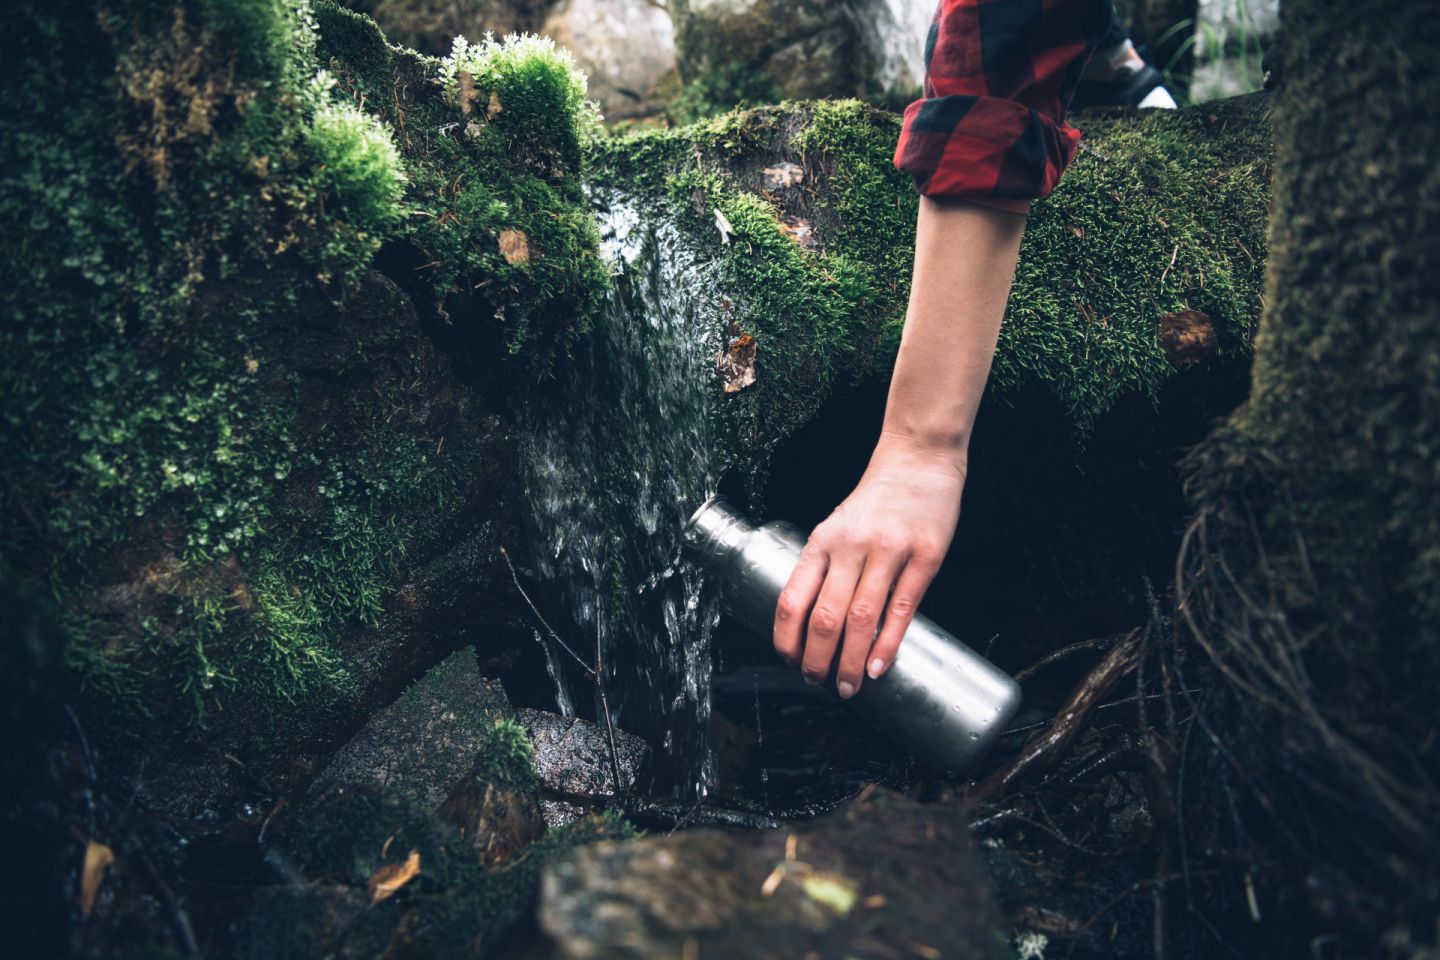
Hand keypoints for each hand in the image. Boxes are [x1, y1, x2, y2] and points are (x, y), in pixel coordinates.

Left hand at [772, 432, 965, 697]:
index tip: (790, 662)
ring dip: (851, 662)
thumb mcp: (836, 527)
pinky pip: (902, 609)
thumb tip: (811, 625)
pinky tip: (879, 667)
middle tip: (818, 683)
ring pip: (861, 619)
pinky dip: (887, 644)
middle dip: (817, 660)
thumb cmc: (875, 501)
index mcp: (822, 541)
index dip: (787, 639)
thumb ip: (824, 568)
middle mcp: (851, 546)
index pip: (792, 598)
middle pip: (824, 617)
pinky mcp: (925, 556)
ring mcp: (889, 551)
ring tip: (848, 687)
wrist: (918, 460)